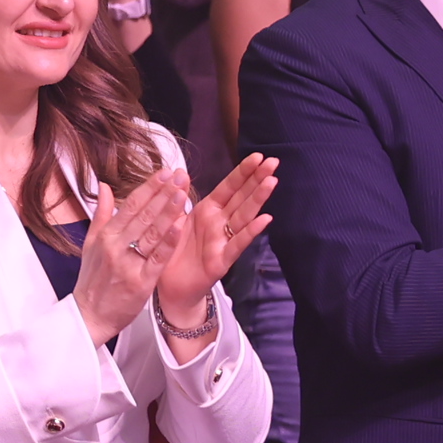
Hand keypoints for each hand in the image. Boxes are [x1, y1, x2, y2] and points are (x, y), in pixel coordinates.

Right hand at [73, 167, 191, 344]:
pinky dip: (168, 242)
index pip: (130, 205)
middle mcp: (115, 246)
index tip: (165, 172)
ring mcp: (128, 264)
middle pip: (143, 215)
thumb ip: (101, 213)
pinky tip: (179, 227)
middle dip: (163, 194)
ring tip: (183, 194)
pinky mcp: (140, 283)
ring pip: (152, 233)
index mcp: (105, 235)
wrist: (89, 316)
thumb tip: (103, 186)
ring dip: (168, 212)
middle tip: (180, 177)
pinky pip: (157, 259)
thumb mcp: (91, 244)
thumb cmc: (92, 280)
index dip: (149, 187)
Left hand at [156, 153, 275, 331]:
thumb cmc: (173, 250)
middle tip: (274, 161)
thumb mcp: (173, 218)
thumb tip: (180, 170)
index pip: (229, 187)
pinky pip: (237, 244)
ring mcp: (223, 241)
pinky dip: (251, 232)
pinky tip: (265, 219)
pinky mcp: (221, 261)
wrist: (169, 286)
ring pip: (243, 216)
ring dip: (258, 199)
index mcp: (208, 210)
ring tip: (272, 181)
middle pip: (242, 197)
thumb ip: (178, 196)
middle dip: (257, 179)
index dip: (243, 171)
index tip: (258, 155)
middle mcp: (219, 223)